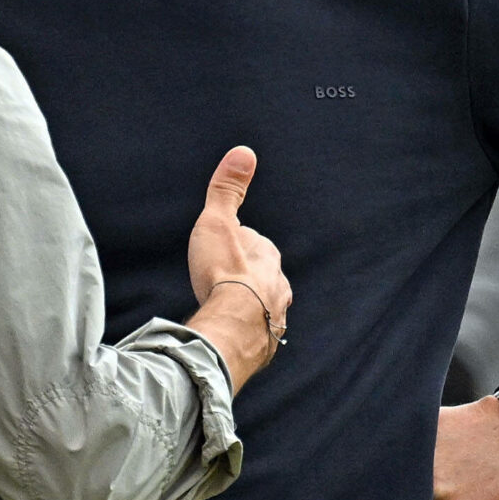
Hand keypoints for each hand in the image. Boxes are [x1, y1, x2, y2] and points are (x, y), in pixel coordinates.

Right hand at [182, 146, 290, 390]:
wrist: (232, 328)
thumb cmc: (224, 273)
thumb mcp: (220, 221)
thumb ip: (228, 189)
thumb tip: (244, 152)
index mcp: (268, 258)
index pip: (254, 245)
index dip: (236, 246)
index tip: (221, 251)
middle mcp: (279, 287)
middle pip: (261, 278)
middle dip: (245, 278)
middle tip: (222, 282)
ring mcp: (274, 318)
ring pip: (262, 308)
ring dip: (247, 309)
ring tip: (226, 312)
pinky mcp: (263, 347)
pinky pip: (255, 338)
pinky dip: (245, 335)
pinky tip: (232, 337)